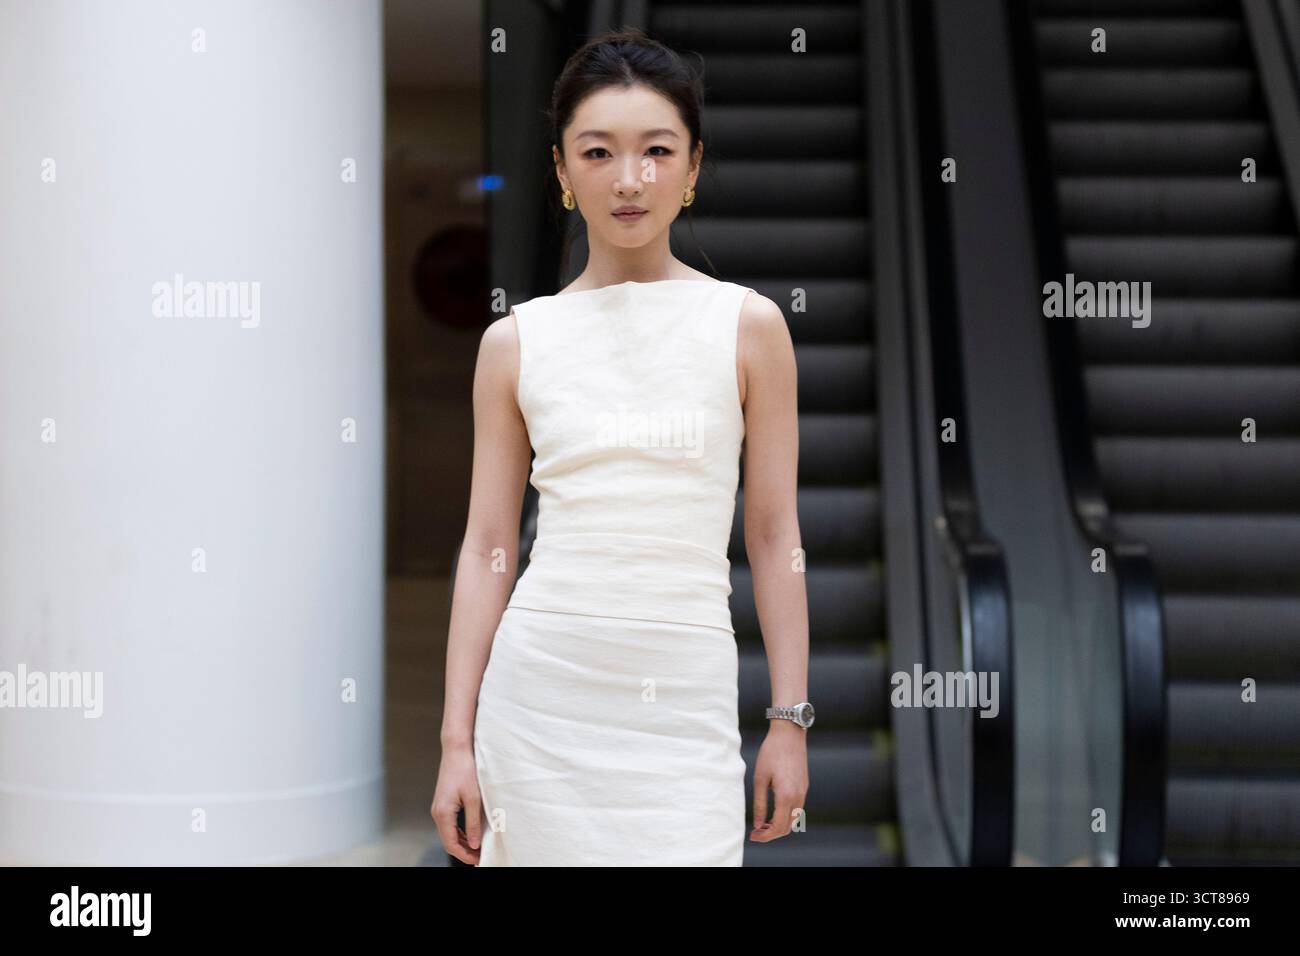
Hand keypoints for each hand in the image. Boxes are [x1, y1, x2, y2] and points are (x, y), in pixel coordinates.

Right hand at [431, 743, 482, 863]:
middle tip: (480, 857)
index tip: (478, 861)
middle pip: (448, 841)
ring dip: (462, 843)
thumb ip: (473, 823)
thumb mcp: (474, 798)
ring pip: (449, 833)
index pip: (451, 844)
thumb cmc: (465, 770)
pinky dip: (459, 833)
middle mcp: (437, 813)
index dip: (465, 855)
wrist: (456, 750)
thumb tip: (474, 844)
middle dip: (464, 851)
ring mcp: (438, 808)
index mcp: (443, 813)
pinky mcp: (443, 803)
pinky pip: (449, 824)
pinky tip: (471, 835)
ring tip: (478, 849)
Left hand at [750, 719, 808, 841]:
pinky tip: (774, 810)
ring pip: (794, 819)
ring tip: (763, 822)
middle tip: (756, 832)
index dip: (765, 836)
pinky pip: (797, 808)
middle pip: (788, 827)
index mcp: (786, 795)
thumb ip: (760, 803)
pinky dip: (786, 815)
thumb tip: (758, 824)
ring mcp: (804, 791)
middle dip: (772, 834)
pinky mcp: (804, 786)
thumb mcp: (760, 778)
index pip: (778, 826)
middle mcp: (798, 796)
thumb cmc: (771, 753)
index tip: (753, 836)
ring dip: (780, 825)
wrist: (789, 733)